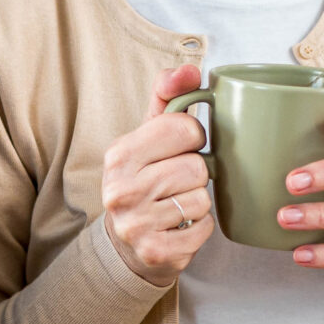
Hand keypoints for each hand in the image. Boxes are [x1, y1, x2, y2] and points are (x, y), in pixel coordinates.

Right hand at [100, 64, 215, 287]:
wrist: (125, 244)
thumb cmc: (142, 181)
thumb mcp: (146, 137)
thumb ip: (167, 98)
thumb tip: (189, 69)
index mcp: (119, 154)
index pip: (184, 128)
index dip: (193, 137)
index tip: (180, 148)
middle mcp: (121, 190)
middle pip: (197, 166)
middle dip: (196, 173)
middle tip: (177, 182)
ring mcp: (136, 225)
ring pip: (202, 198)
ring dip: (198, 201)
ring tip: (176, 204)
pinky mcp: (157, 253)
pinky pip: (205, 228)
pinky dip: (200, 227)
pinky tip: (180, 225)